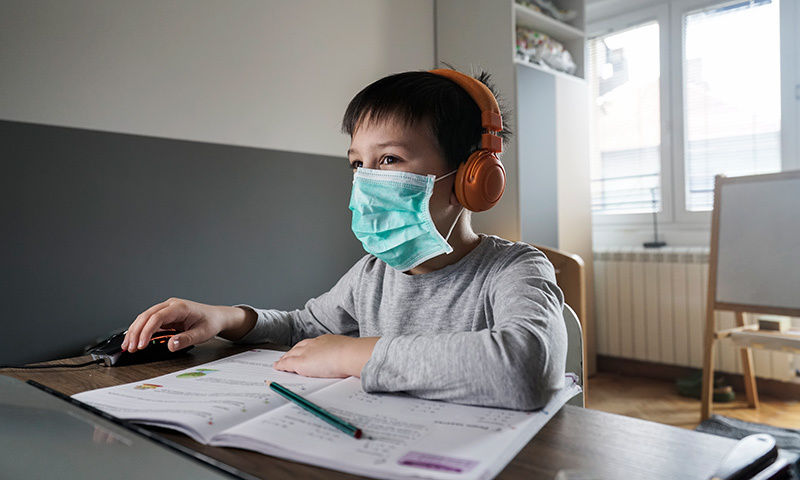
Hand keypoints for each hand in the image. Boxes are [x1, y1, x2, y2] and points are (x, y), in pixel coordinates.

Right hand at [122, 298, 255, 352]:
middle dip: (136, 332)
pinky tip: (134, 340)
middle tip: (130, 347)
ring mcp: (167, 310)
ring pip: (145, 318)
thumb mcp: (202, 334)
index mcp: (180, 307)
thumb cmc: (211, 322)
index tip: (141, 344)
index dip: (147, 331)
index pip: (157, 317)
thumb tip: (171, 345)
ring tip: (128, 346)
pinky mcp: (165, 316)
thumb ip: (186, 339)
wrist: (217, 317)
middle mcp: (171, 306)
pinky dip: (140, 331)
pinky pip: (149, 322)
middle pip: (147, 316)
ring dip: (135, 331)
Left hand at [273, 335, 378, 377]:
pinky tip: (277, 367)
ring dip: (285, 358)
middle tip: (286, 356)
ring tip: (280, 362)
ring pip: (291, 354)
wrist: (350, 354)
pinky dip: (281, 365)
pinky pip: (287, 363)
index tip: (304, 350)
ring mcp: (307, 352)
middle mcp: (315, 343)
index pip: (313, 343)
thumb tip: (353, 362)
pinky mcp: (301, 362)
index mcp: (327, 340)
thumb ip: (346, 356)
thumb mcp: (349, 353)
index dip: (306, 347)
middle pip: (299, 347)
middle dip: (292, 351)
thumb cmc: (354, 355)